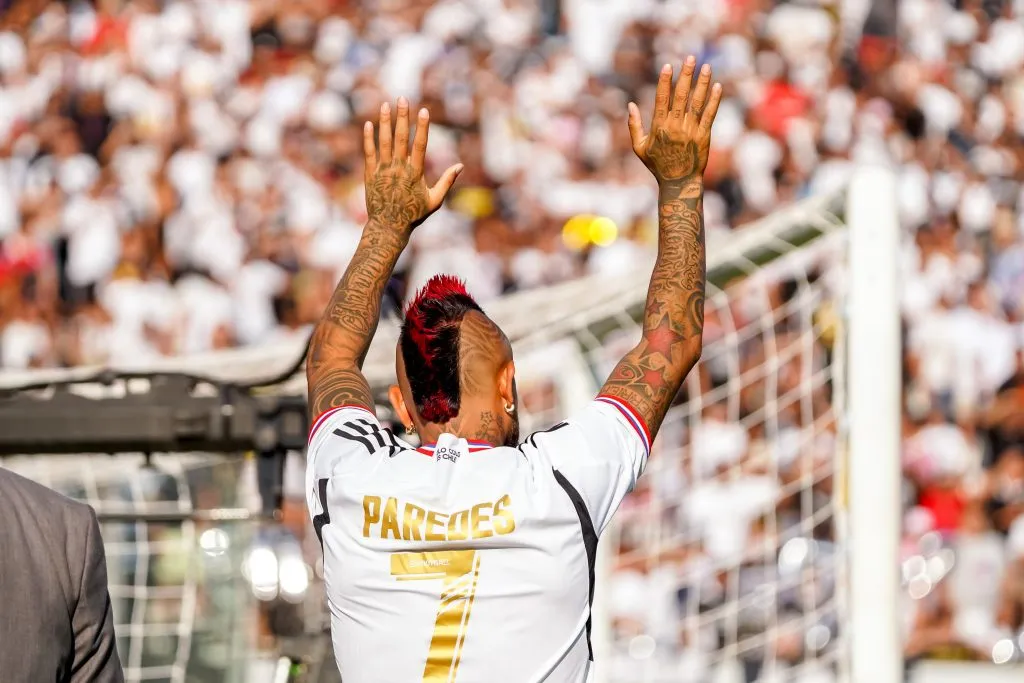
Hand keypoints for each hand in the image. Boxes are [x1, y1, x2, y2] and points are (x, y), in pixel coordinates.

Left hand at [363, 98, 462, 229]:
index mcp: (415, 174)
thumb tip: (460, 166)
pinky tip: (369, 124)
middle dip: (402, 117)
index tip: (423, 111)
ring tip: (385, 105)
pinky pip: (369, 153)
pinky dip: (369, 139)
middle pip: (400, 138)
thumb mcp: (435, 201)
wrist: (388, 227)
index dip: (421, 127)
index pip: (420, 145)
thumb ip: (447, 181)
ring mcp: (383, 171)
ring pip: (384, 142)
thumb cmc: (414, 215)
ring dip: (384, 122)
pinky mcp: (371, 175)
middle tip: (402, 98)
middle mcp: (399, 169)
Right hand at [628, 58, 721, 190]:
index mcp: (659, 127)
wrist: (678, 183)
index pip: (662, 99)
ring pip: (697, 102)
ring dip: (702, 83)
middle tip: (691, 57)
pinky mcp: (704, 136)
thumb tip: (630, 105)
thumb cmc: (657, 165)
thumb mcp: (639, 148)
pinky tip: (718, 87)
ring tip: (706, 67)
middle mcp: (675, 126)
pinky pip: (710, 115)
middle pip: (681, 96)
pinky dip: (714, 101)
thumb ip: (633, 126)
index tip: (668, 66)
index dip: (665, 81)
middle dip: (686, 75)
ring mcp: (690, 131)